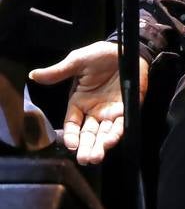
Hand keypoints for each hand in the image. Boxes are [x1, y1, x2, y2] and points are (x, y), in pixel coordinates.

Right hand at [29, 41, 148, 164]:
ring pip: (103, 134)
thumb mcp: (78, 61)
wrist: (128, 48)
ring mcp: (110, 112)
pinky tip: (110, 142)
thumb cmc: (101, 54)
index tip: (71, 145)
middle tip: (85, 159)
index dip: (70, 135)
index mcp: (79, 102)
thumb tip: (33, 75)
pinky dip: (115, 134)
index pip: (72, 124)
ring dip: (100, 146)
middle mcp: (93, 111)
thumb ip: (59, 71)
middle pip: (87, 134)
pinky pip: (120, 125)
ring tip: (96, 157)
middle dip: (86, 148)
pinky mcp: (126, 109)